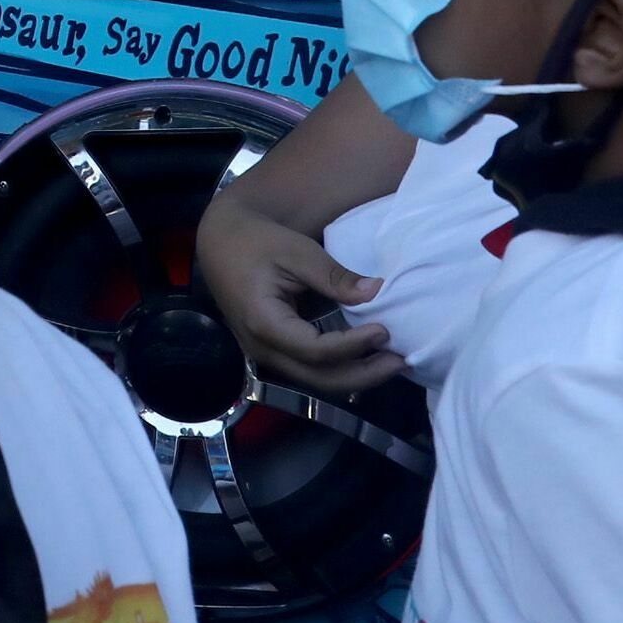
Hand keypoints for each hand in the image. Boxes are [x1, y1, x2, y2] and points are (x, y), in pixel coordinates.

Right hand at [194, 192, 403, 393]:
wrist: (220, 243)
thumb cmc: (257, 242)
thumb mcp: (296, 251)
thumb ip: (335, 277)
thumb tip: (377, 292)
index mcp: (264, 323)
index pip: (317, 351)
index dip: (354, 346)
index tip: (384, 330)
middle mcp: (263, 349)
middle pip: (320, 378)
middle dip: (364, 375)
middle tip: (401, 361)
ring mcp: (265, 355)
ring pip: (316, 381)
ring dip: (356, 376)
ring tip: (391, 363)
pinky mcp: (273, 351)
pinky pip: (309, 370)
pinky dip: (340, 368)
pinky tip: (366, 358)